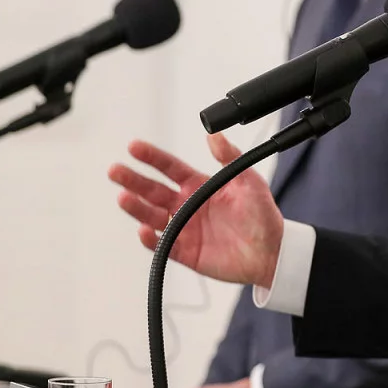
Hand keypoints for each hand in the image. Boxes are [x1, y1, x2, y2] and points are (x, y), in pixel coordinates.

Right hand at [109, 134, 282, 286]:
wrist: (272, 252)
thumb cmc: (262, 215)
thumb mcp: (249, 181)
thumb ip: (230, 158)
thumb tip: (214, 135)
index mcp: (200, 186)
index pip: (170, 168)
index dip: (152, 158)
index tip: (134, 147)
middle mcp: (187, 205)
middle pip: (153, 190)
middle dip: (133, 180)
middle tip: (116, 170)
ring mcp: (184, 229)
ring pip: (153, 217)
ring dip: (137, 208)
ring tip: (124, 198)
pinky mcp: (185, 252)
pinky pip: (162, 245)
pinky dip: (151, 239)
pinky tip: (144, 230)